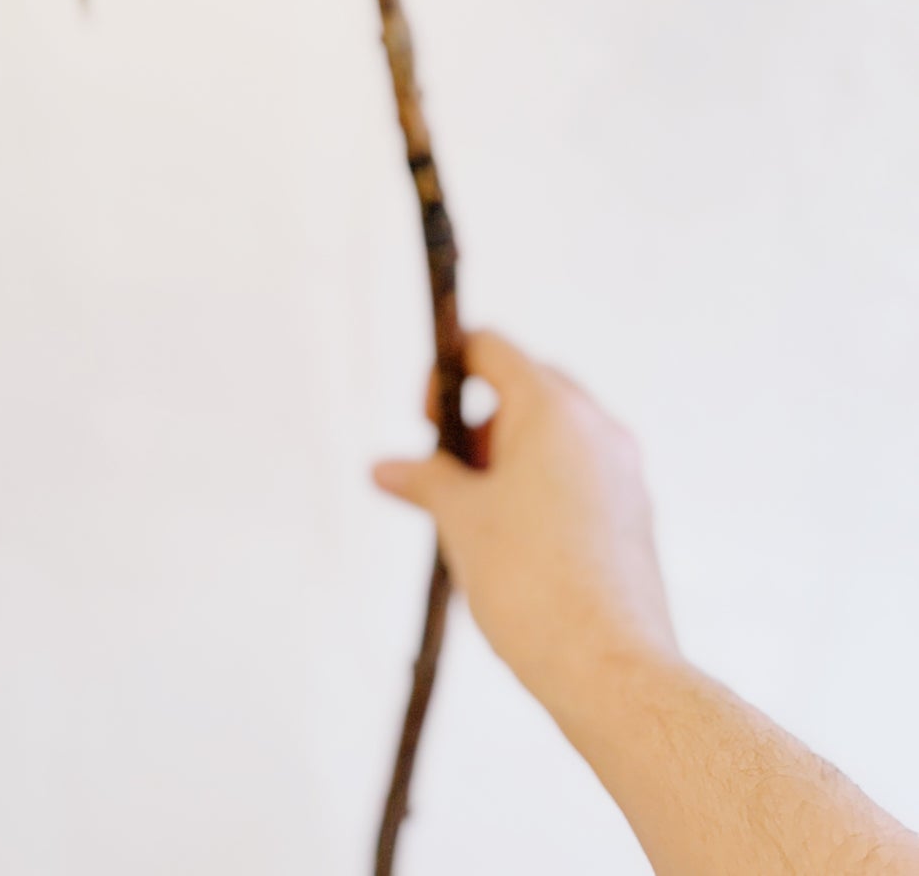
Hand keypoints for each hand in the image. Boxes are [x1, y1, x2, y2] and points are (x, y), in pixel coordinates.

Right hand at [373, 331, 679, 720]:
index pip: (490, 348)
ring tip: (474, 520)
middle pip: (525, 389)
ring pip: (553, 437)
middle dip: (477, 422)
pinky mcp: (634, 514)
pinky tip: (513, 548)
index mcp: (552, 408)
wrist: (609, 669)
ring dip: (507, 459)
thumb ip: (423, 480)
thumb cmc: (529, 583)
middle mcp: (596, 427)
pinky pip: (578, 476)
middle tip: (447, 475)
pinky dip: (540, 489)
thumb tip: (383, 469)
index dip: (445, 372)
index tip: (426, 424)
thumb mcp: (459, 520)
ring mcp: (623, 471)